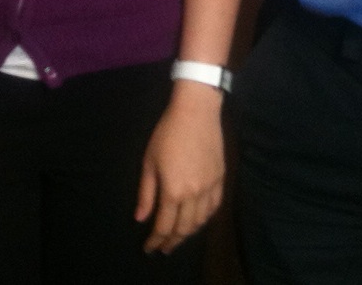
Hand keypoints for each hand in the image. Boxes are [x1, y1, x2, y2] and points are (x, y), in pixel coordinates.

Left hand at [135, 81, 225, 253]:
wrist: (196, 113)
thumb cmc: (167, 133)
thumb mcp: (149, 162)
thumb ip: (146, 193)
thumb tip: (141, 218)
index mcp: (173, 191)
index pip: (164, 225)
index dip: (156, 240)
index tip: (149, 248)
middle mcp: (194, 195)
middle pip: (184, 228)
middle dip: (172, 241)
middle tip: (163, 248)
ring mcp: (210, 188)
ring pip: (201, 221)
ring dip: (189, 233)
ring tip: (178, 237)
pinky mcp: (220, 180)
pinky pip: (214, 208)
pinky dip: (205, 219)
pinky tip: (198, 220)